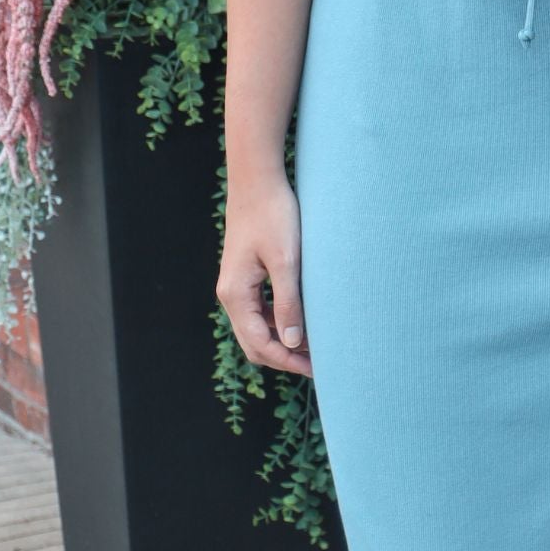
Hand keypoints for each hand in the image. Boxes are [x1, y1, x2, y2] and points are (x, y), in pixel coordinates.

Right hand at [214, 174, 313, 375]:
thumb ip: (288, 303)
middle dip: (284, 357)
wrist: (258, 181)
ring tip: (316, 345)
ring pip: (257, 328)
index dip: (287, 360)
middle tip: (318, 364)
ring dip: (283, 341)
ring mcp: (236, 286)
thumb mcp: (285, 261)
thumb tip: (291, 343)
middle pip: (254, 342)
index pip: (259, 344)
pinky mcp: (246, 276)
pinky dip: (279, 322)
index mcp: (235, 294)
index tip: (316, 369)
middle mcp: (230, 294)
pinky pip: (260, 311)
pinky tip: (303, 320)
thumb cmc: (273, 216)